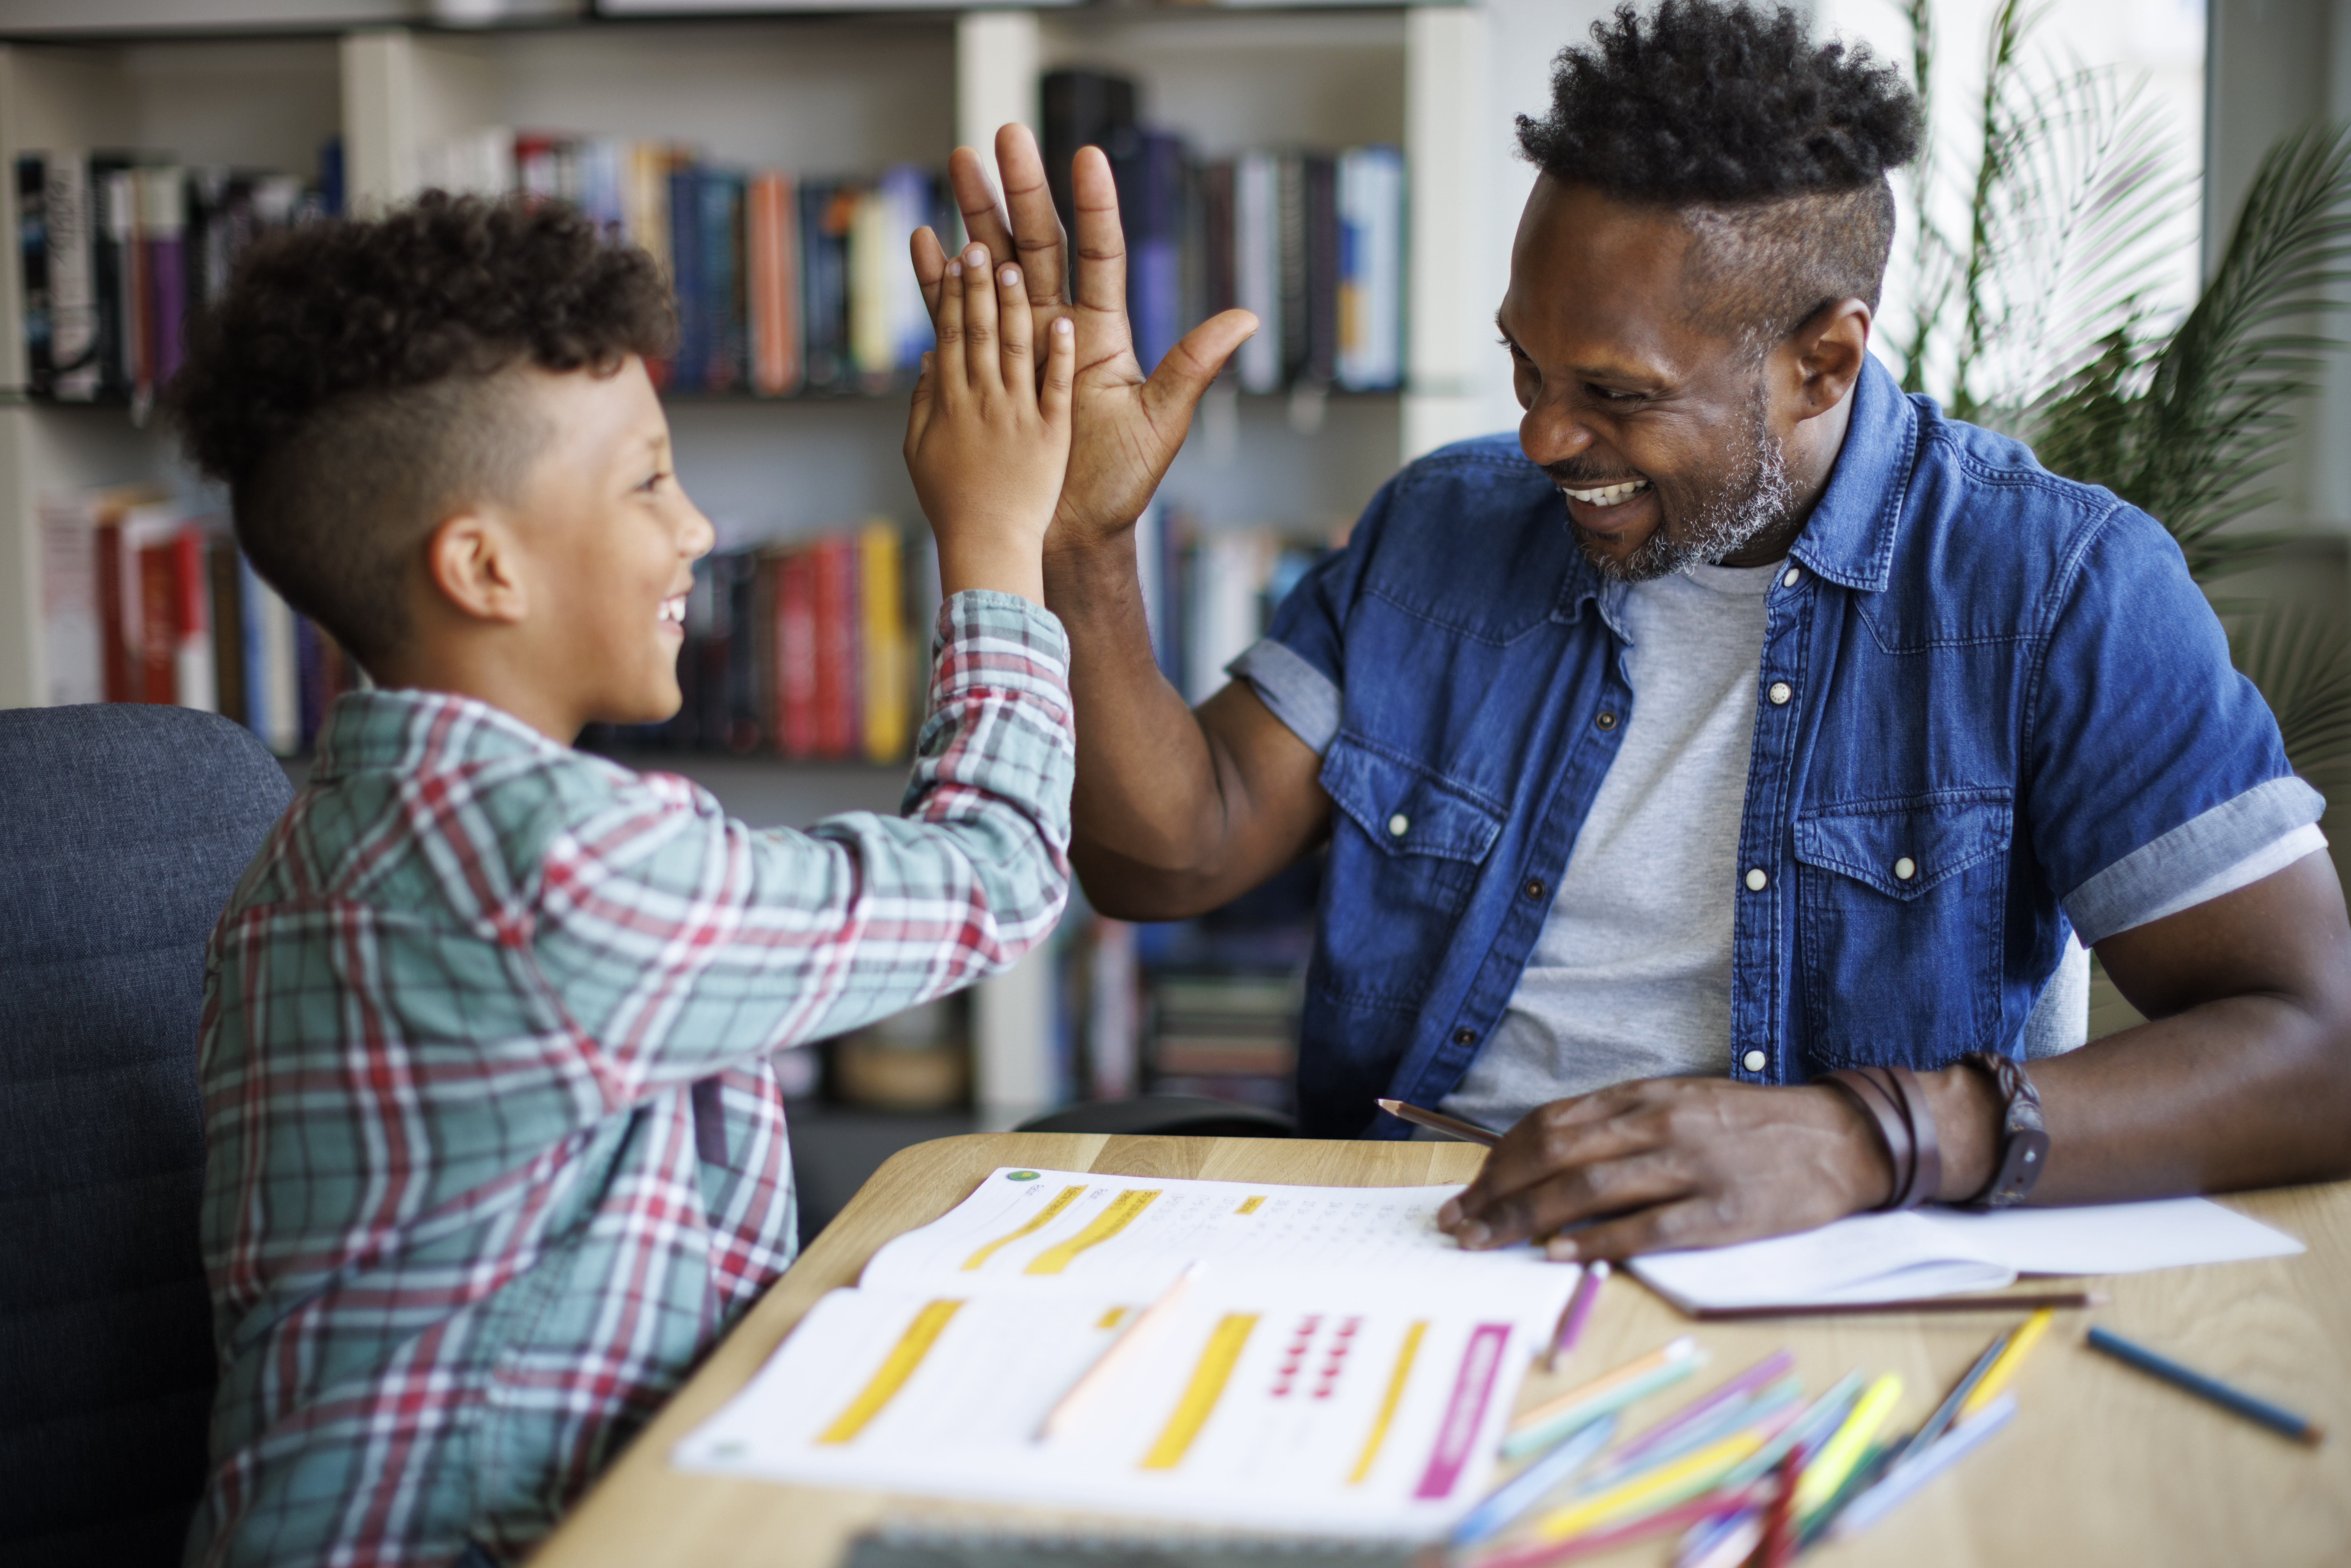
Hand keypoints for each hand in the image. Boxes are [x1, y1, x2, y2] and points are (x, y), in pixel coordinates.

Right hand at [902, 243, 1074, 604]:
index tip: (954, 255)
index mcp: (952, 402)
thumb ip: (923, 404)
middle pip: (980, 329)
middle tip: (978, 241)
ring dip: (1014, 306)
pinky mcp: (1050, 436)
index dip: (952, 293)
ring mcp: (1019, 415)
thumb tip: (928, 359)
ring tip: (1015, 265)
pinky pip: (1055, 389)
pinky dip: (1059, 358)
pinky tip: (1063, 326)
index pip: (953, 333)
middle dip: (979, 284)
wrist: (991, 551)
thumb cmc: (953, 506)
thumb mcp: (919, 454)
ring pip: (1015, 348)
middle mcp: (985, 401)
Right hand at [909, 124, 1257, 556]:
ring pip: (993, 265)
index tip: (1086, 156)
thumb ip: (1193, 366)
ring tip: (959, 163)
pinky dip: (939, 279)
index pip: (1098, 252)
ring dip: (975, 215)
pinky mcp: (985, 368)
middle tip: (1003, 135)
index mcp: (1099, 331)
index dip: (1094, 206)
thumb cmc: (1120, 483)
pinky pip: (957, 315)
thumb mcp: (1161, 422)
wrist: (1071, 530)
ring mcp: (1017, 342)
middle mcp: (1057, 325)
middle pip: (1037, 243)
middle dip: (1020, 189)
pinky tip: (927, 239)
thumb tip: (1246, 319)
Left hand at [1435, 1078, 1897, 1261]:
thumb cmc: (1749, 1126)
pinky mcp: (1723, 1212)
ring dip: (1528, 1217)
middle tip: (1459, 1223)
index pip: (1550, 1125)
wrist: (1839, 1138)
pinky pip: (1648, 1227)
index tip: (1469, 1190)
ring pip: (1590, 1190)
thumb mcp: (1677, 1103)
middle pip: (1556, 1157)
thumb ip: (1619, 1125)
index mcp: (1646, 1098)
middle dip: (1497, 1192)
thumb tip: (1548, 1157)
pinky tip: (1559, 1254)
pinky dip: (1597, 1241)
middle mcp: (1660, 1126)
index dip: (1500, 1159)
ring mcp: (1691, 1168)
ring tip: (1489, 1242)